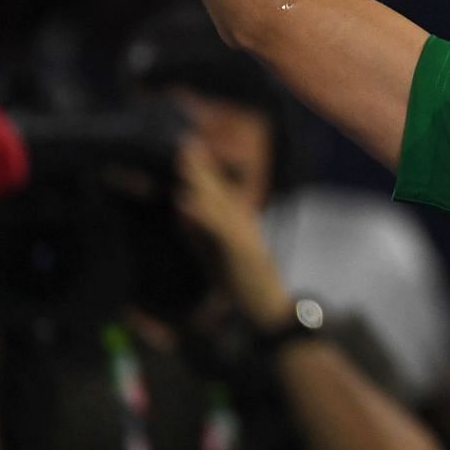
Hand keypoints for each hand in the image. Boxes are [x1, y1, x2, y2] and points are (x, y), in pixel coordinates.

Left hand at [172, 140, 291, 329]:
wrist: (268, 307)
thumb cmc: (243, 283)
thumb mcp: (215, 255)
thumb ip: (200, 232)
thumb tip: (181, 208)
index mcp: (236, 222)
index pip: (217, 191)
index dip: (202, 169)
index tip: (187, 148)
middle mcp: (242, 222)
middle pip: (219, 189)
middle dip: (201, 166)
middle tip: (185, 142)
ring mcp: (243, 234)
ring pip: (220, 202)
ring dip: (202, 180)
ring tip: (187, 160)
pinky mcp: (241, 249)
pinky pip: (218, 229)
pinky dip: (202, 213)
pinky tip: (186, 201)